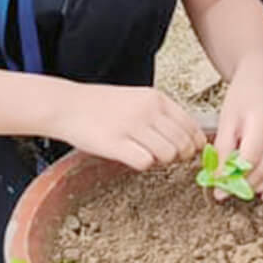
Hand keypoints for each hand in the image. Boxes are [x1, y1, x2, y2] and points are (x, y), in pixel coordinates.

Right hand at [52, 83, 205, 170]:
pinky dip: (143, 164)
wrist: (68, 105)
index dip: (195, 143)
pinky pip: (145, 162)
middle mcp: (147, 111)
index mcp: (156, 98)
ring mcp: (132, 126)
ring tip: (148, 155)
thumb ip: (161, 115)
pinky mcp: (115, 143)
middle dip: (181, 155)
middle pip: (183, 143)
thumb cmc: (103, 105)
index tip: (192, 151)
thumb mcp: (138, 99)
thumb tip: (188, 139)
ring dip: (162, 161)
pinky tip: (133, 157)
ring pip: (168, 154)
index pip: (191, 125)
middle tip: (169, 158)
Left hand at [214, 53, 262, 201]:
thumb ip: (222, 147)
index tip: (219, 186)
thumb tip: (218, 176)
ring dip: (262, 187)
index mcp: (262, 121)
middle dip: (245, 185)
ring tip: (244, 192)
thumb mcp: (227, 118)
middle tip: (228, 192)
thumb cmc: (243, 95)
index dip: (233, 176)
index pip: (250, 158)